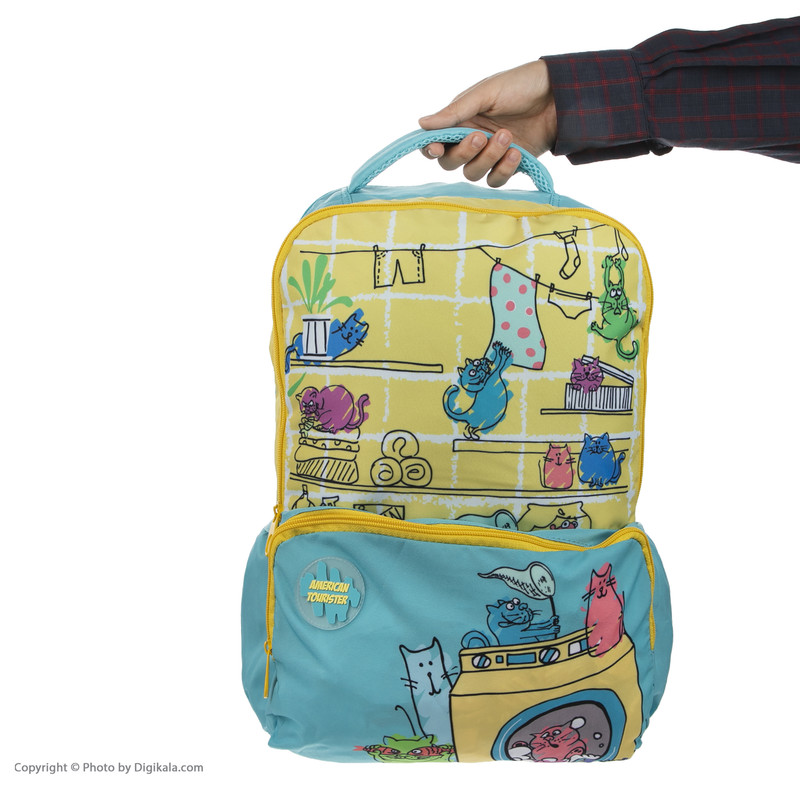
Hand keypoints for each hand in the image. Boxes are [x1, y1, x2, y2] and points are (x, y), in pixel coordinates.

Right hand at [418, 60, 556, 186]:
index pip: (435, 143)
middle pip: (450, 163)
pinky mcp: (509, 165)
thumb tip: (421, 123)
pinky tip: (516, 153)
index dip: (431, 150)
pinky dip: (504, 170)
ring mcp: (490, 154)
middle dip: (463, 153)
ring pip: (473, 173)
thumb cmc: (520, 85)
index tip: (435, 149)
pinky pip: (496, 180)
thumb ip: (454, 112)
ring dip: (488, 158)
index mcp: (461, 120)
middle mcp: (471, 139)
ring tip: (508, 137)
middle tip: (481, 136)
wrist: (559, 96)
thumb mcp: (486, 93)